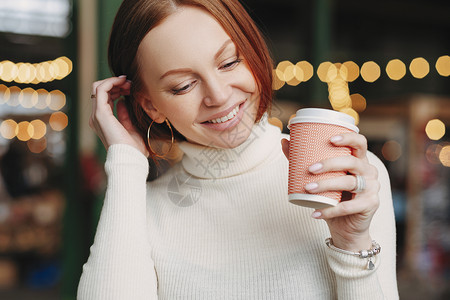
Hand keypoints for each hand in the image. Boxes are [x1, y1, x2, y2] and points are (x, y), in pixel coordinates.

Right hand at [90, 76, 148, 156]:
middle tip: (130, 83)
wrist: (130, 158)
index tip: (131, 86)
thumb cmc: (134, 149)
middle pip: (100, 90)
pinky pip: (101, 90)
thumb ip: (125, 115)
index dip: (117, 88)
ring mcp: (97, 115)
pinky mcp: (100, 114)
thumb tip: (122, 102)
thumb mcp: (131, 128)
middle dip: (116, 83)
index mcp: (103, 121)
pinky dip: (111, 82)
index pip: (105, 98)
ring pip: (98, 87)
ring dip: (114, 81)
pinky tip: (123, 82)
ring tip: (128, 82)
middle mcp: (97, 117)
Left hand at [282, 133, 379, 250]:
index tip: (330, 139)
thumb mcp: (320, 177)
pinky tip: (315, 213)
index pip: (359, 142)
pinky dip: (330, 211)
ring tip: (308, 189)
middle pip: (352, 162)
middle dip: (330, 164)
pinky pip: (349, 207)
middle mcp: (369, 171)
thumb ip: (304, 159)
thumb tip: (284, 141)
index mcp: (359, 160)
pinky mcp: (371, 204)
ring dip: (326, 185)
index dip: (348, 138)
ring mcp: (372, 188)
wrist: (346, 227)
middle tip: (310, 169)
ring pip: (349, 183)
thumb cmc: (333, 197)